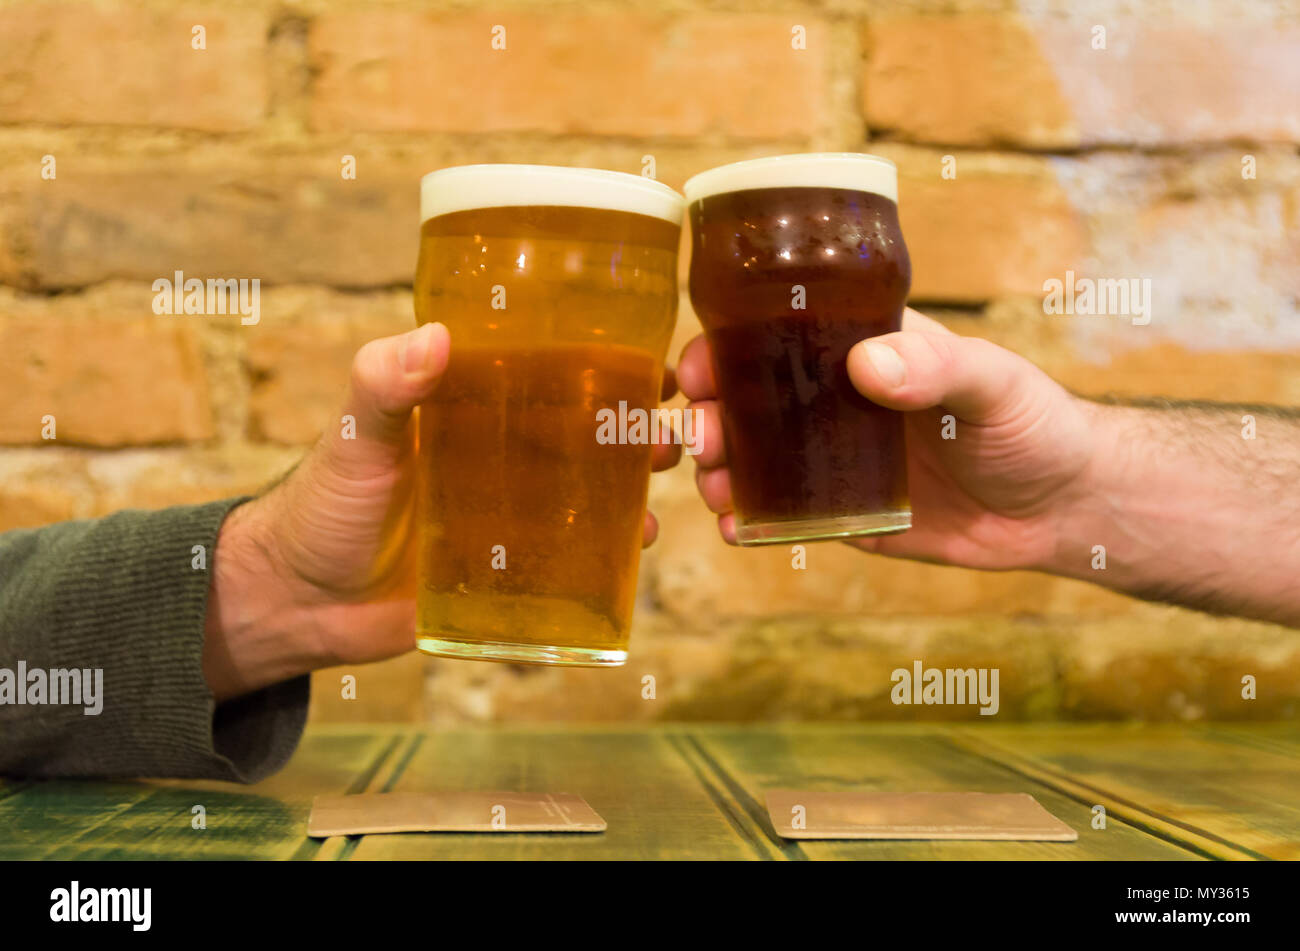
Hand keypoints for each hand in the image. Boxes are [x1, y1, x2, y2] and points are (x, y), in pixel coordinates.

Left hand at [203, 323, 681, 700]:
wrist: (296, 601)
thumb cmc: (319, 503)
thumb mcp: (353, 436)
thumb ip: (384, 385)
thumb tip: (435, 336)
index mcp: (472, 410)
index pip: (552, 375)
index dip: (608, 365)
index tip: (658, 364)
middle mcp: (501, 458)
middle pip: (587, 436)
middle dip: (636, 431)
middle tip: (670, 437)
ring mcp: (510, 519)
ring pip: (590, 497)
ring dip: (633, 490)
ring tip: (661, 492)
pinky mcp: (510, 574)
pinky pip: (572, 563)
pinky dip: (609, 556)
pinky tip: (636, 548)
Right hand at [677, 308, 1098, 570]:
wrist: (1061, 508)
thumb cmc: (1035, 424)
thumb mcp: (993, 383)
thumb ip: (938, 367)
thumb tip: (868, 365)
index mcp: (859, 348)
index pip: (773, 336)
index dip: (723, 349)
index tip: (697, 373)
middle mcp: (833, 400)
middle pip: (745, 400)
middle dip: (708, 417)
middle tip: (701, 440)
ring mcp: (832, 458)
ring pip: (752, 458)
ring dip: (719, 470)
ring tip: (716, 489)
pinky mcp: (842, 512)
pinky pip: (783, 515)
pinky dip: (750, 522)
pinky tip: (738, 529)